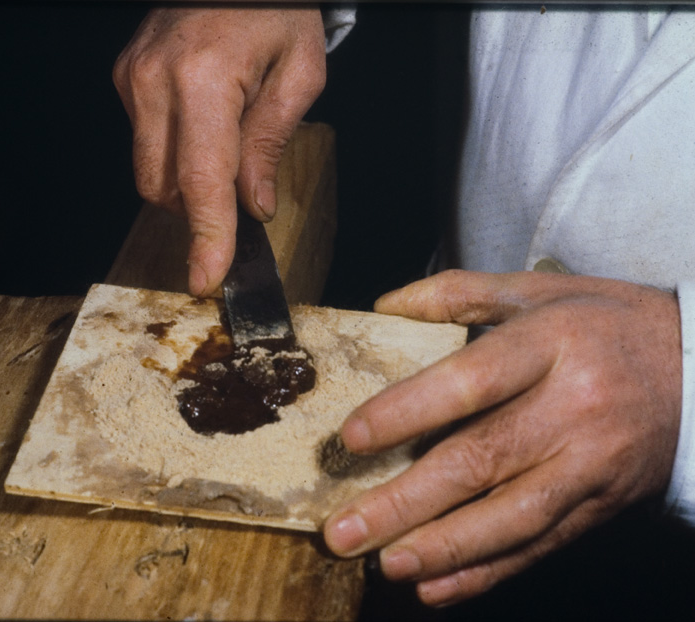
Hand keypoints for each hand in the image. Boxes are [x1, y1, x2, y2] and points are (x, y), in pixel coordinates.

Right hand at [113, 6, 326, 295]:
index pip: (202, 179)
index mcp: (204, 77)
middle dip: (199, 210)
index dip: (207, 236)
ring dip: (186, 183)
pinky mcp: (126, 78)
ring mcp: (134, 78)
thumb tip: (253, 204)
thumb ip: (270, 143)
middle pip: (164, 186)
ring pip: (148, 172)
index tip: (206, 277)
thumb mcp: (299, 71)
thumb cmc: (274, 8)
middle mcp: (156, 79)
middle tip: (239, 199)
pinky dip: (174, 153)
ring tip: (224, 147)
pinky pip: (144, 142)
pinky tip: (202, 125)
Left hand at [323, 270, 682, 605]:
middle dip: (405, 502)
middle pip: (480, 460)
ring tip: (385, 564)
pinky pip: (540, 545)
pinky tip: (438, 586)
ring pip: (510, 516)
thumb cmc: (608, 325)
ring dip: (442, 548)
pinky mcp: (601, 505)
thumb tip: (384, 307)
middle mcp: (573, 408)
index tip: (354, 438)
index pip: (470, 382)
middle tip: (343, 530)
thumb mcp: (539, 290)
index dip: (408, 411)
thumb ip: (457, 294)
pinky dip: (486, 571)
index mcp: (551, 345)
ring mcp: (591, 464)